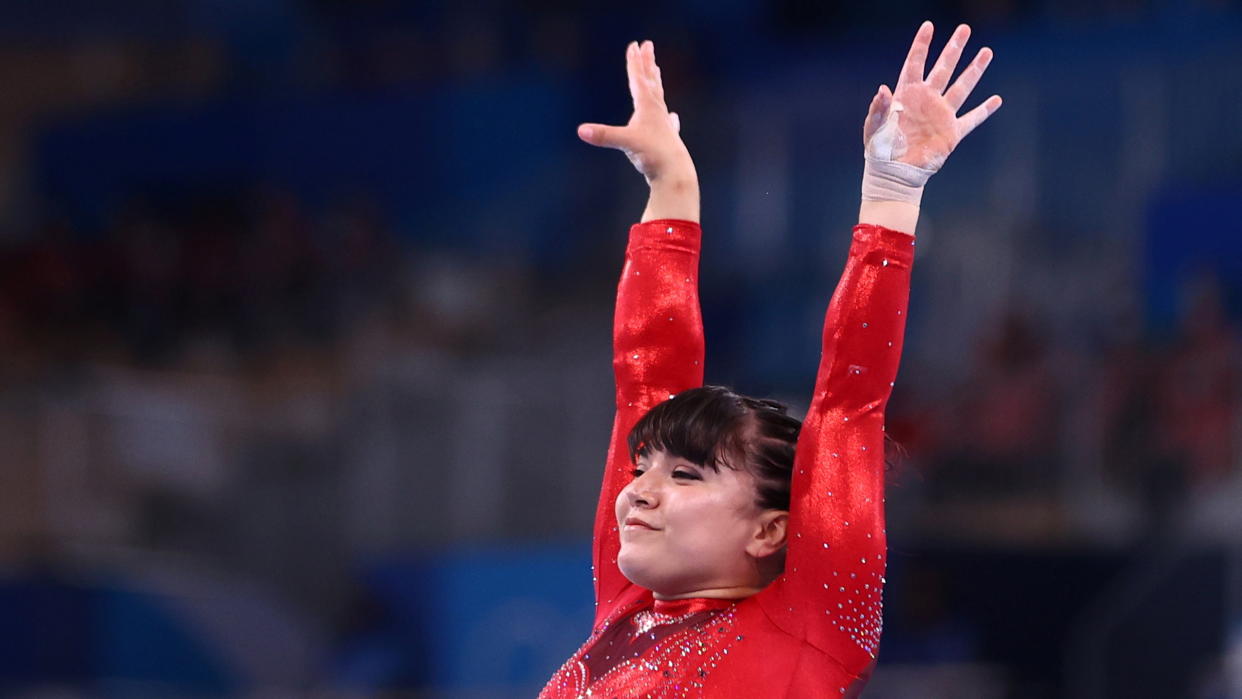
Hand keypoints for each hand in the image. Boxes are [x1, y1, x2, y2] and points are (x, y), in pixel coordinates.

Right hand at [578, 41, 694, 185]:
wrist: (676, 174)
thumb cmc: (653, 155)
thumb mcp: (625, 142)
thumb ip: (604, 135)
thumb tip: (580, 130)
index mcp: (647, 107)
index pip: (638, 79)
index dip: (634, 62)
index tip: (634, 45)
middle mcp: (657, 112)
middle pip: (651, 82)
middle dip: (647, 63)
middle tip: (648, 45)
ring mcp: (664, 125)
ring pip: (659, 98)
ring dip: (656, 83)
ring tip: (657, 71)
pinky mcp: (668, 140)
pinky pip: (668, 123)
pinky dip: (669, 118)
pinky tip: (672, 117)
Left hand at [863, 22, 1001, 171]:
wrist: (893, 173)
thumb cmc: (879, 149)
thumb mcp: (873, 127)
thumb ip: (879, 108)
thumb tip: (883, 89)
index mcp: (907, 94)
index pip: (915, 63)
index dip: (921, 45)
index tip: (928, 26)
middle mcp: (927, 100)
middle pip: (944, 68)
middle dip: (954, 48)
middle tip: (964, 29)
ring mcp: (941, 115)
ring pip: (962, 87)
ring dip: (974, 70)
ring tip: (986, 52)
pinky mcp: (951, 133)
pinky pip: (972, 119)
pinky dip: (984, 110)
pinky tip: (996, 100)